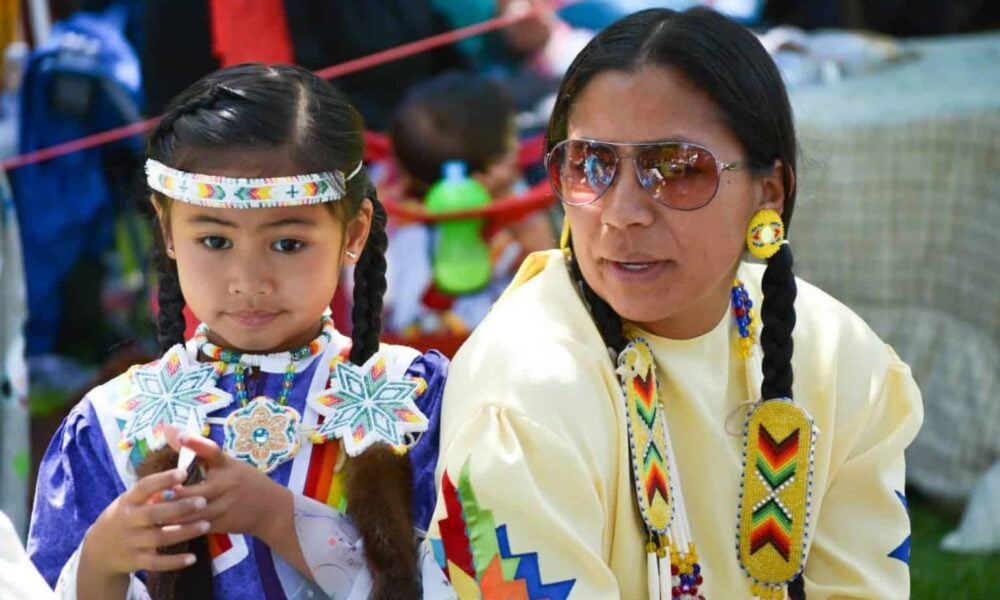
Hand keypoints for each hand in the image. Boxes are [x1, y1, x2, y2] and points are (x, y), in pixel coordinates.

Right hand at [79, 468, 209, 586]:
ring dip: (184, 532)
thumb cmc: (126, 517)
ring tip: (206, 525)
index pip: (144, 487)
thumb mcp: (131, 500)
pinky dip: (174, 562)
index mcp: (128, 501)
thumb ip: (152, 491)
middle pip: (154, 514)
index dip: (163, 479)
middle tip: (203, 501)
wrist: (99, 551)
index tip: (183, 473)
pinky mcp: (135, 561)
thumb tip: (183, 473)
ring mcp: (131, 542)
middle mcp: (128, 521)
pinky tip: (192, 558)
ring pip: (159, 538)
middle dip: (179, 508)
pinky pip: (156, 563)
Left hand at [165, 426, 289, 541]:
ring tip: (154, 515)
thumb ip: (198, 452)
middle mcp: (227, 484)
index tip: (181, 435)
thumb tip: (170, 431)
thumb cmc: (245, 482)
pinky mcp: (224, 522)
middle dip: (176, 494)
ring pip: (196, 512)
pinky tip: (168, 529)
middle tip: (155, 495)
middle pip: (197, 490)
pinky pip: (200, 526)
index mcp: (228, 466)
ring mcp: (226, 505)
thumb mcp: (228, 464)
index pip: (213, 451)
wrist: (271, 509)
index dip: (197, 443)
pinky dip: (184, 528)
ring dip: (175, 514)